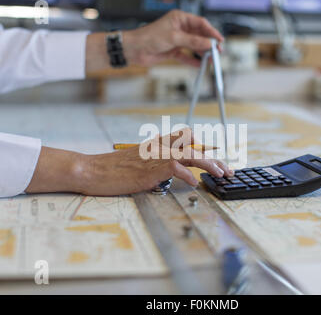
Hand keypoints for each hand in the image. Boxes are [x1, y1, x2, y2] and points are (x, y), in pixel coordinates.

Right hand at [25, 128, 232, 195]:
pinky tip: (194, 183)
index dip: (202, 145)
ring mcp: (155, 157)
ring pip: (190, 154)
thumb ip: (156, 163)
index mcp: (156, 144)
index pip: (185, 136)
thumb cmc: (113, 169)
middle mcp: (159, 147)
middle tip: (227, 170)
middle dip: (213, 158)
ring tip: (221, 174)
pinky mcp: (150, 169)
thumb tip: (172, 172)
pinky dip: (187, 175)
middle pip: (193, 147)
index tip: (215, 157)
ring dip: (209, 164)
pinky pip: (175, 168)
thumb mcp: (138, 162)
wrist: (93, 170)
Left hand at [122, 10, 223, 66]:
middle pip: (199, 35)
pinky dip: (192, 61)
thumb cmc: (149, 37)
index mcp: (180, 18)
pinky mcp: (173, 51)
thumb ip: (192, 41)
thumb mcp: (174, 38)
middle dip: (209, 44)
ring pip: (194, 46)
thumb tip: (208, 44)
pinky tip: (199, 65)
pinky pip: (186, 56)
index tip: (219, 40)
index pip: (200, 24)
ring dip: (202, 53)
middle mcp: (180, 28)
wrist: (134, 49)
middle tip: (218, 52)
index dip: (211, 32)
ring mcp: (177, 40)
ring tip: (210, 60)